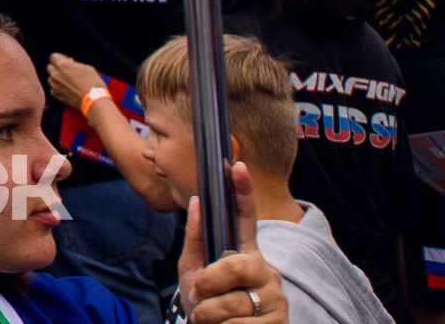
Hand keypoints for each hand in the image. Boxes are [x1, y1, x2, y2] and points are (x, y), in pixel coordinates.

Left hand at [46, 53, 106, 109]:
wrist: (94, 101)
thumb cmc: (93, 85)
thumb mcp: (87, 68)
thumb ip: (74, 64)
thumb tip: (71, 63)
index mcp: (62, 65)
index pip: (53, 56)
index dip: (61, 58)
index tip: (67, 61)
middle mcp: (55, 74)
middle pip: (50, 67)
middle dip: (58, 68)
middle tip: (67, 71)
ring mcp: (55, 85)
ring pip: (51, 78)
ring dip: (57, 78)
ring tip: (68, 81)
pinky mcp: (57, 95)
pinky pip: (53, 89)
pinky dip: (58, 88)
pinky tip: (67, 89)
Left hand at [180, 169, 289, 323]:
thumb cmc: (205, 302)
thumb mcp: (192, 270)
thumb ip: (196, 239)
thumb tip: (197, 200)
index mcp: (244, 252)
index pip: (245, 218)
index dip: (242, 192)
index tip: (236, 165)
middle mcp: (265, 270)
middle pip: (237, 265)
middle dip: (209, 281)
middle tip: (199, 294)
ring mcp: (276, 297)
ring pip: (234, 301)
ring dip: (209, 313)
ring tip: (209, 317)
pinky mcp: (280, 322)